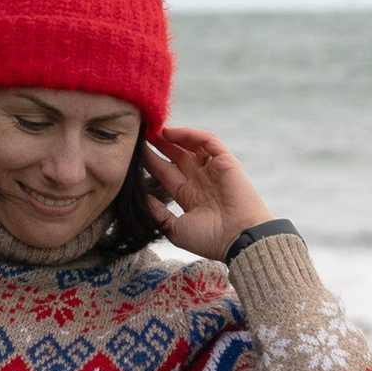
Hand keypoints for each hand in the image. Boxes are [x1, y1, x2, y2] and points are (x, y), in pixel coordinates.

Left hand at [143, 125, 270, 261]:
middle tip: (141, 134)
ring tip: (153, 130)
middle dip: (160, 145)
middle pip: (176, 157)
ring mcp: (213, 170)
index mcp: (189, 196)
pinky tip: (171, 132)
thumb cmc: (210, 240)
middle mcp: (201, 180)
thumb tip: (142, 200)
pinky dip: (190, 134)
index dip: (151, 161)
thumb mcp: (176, 230)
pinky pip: (208, 141)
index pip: (165, 173)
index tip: (133, 153)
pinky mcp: (226, 161)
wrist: (238, 239)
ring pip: (191, 145)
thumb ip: (159, 215)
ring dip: (173, 137)